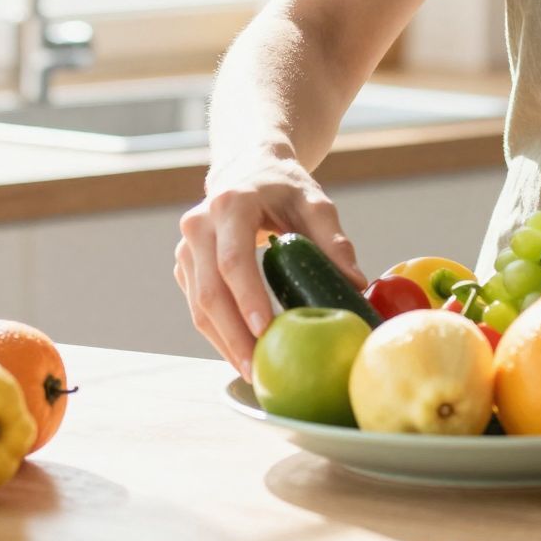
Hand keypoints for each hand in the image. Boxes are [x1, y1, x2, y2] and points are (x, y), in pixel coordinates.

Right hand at [174, 148, 366, 380]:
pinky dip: (218, 333)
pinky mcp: (184, 265)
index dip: (247, 297)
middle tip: (258, 369)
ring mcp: (186, 247)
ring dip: (223, 342)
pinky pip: (197, 306)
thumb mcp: (315, 203)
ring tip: (252, 372)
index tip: (265, 331)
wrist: (248, 169)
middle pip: (210, 290)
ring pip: (198, 305)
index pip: (234, 259)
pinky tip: (241, 353)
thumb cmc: (285, 188)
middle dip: (233, 335)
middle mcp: (199, 225)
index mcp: (231, 204)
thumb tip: (356, 284)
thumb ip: (334, 240)